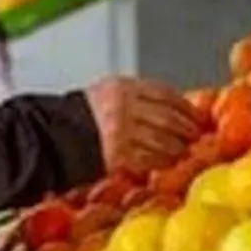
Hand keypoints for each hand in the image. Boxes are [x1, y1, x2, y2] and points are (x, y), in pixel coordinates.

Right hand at [85, 76, 200, 175]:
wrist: (54, 136)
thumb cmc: (83, 116)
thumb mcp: (108, 92)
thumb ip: (137, 96)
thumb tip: (174, 108)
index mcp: (123, 88)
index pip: (165, 94)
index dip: (185, 106)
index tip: (195, 115)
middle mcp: (124, 107)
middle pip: (168, 118)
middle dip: (187, 129)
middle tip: (196, 135)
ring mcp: (121, 132)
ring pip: (163, 141)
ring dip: (179, 148)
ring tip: (184, 150)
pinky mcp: (118, 155)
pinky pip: (150, 159)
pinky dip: (164, 162)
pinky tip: (168, 162)